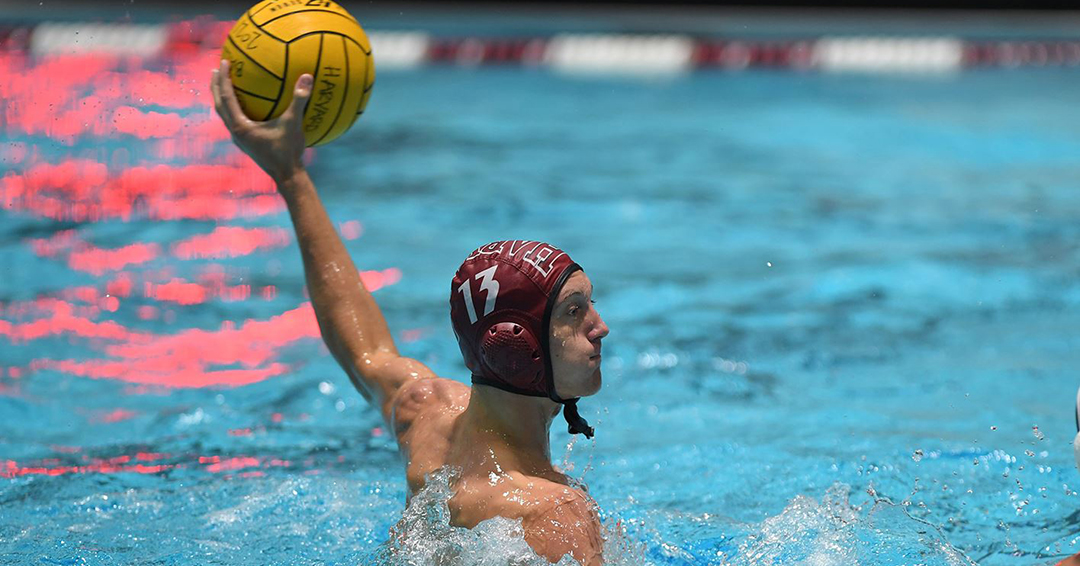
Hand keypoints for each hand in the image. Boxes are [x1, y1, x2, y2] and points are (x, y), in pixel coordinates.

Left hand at [210, 59, 312, 183]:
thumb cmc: (288, 152)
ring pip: (224, 114)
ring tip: (224, 85)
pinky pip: (234, 120)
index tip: (224, 62)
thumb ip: (299, 100)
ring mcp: (239, 138)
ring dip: (222, 98)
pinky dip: (234, 108)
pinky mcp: (245, 142)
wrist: (286, 176)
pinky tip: (244, 105)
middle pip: (219, 104)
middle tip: (216, 70)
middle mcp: (235, 131)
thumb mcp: (294, 124)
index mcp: (240, 126)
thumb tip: (307, 77)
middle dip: (216, 86)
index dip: (224, 78)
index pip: (226, 97)